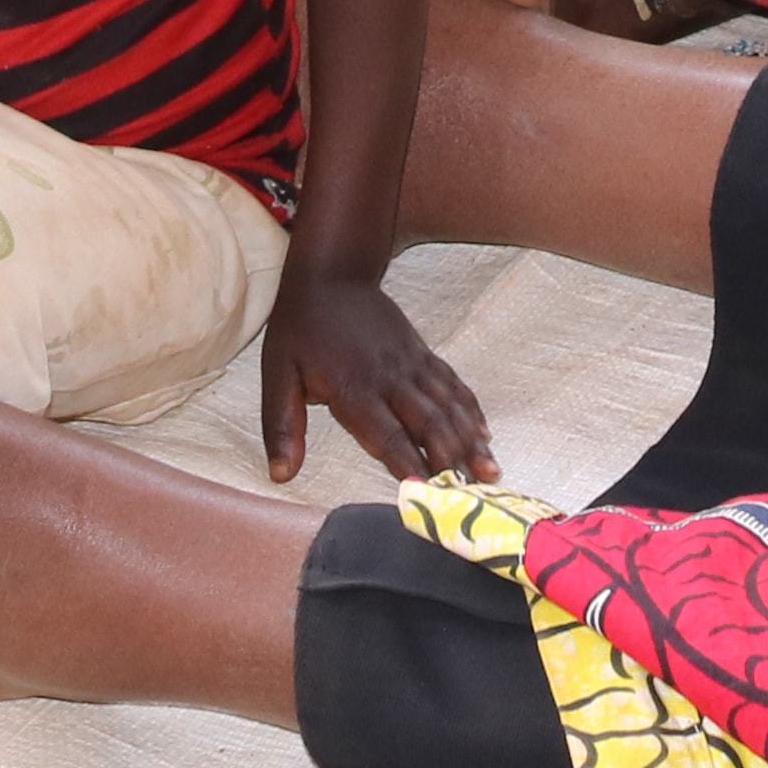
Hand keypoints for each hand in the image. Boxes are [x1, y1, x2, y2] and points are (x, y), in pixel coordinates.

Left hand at [259, 266, 488, 481]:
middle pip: (429, 423)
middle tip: (472, 493)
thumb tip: (281, 474)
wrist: (331, 274)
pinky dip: (470, 409)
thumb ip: (281, 427)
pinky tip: (484, 433)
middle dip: (452, 460)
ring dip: (470, 440)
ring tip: (490, 471)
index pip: (387, 436)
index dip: (409, 464)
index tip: (427, 493)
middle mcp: (390, 378)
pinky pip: (452, 384)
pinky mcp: (421, 352)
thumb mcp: (277, 375)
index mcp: (353, 389)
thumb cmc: (300, 329)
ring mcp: (411, 363)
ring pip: (448, 406)